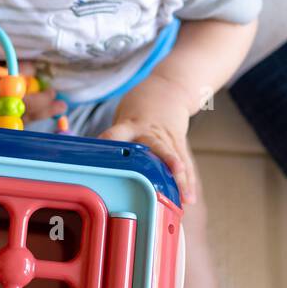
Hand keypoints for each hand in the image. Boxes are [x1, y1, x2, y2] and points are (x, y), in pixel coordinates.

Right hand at [0, 60, 66, 126]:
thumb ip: (19, 69)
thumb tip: (37, 73)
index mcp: (1, 96)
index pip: (31, 101)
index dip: (45, 97)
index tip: (53, 90)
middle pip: (30, 114)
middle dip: (47, 109)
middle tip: (61, 105)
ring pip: (23, 121)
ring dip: (38, 113)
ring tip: (51, 108)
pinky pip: (12, 124)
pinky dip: (23, 117)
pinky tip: (31, 112)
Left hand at [97, 74, 197, 204]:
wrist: (170, 89)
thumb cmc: (141, 105)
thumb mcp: (124, 115)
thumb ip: (117, 138)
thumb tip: (97, 163)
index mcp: (132, 124)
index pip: (118, 133)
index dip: (110, 141)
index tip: (103, 152)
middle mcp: (152, 132)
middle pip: (157, 148)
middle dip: (162, 161)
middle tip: (168, 173)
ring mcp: (168, 139)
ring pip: (175, 160)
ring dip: (179, 180)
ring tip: (183, 198)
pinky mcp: (179, 144)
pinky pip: (185, 164)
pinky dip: (187, 181)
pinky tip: (189, 198)